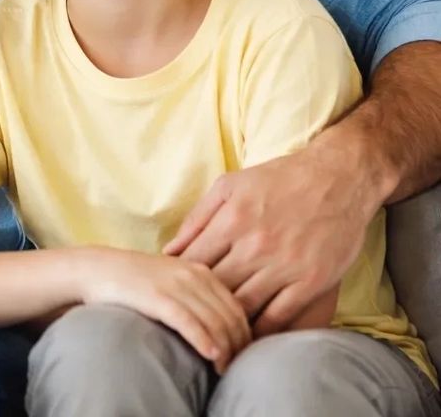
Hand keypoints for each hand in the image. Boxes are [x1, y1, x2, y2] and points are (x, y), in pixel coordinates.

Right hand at [78, 247, 250, 371]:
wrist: (95, 269)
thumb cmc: (133, 279)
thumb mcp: (171, 277)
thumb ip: (195, 293)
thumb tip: (219, 323)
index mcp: (200, 270)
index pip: (236, 306)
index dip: (245, 333)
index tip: (242, 354)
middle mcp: (193, 275)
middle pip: (230, 316)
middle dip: (238, 345)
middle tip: (235, 367)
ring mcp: (175, 285)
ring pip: (215, 322)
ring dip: (225, 350)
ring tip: (223, 369)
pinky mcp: (158, 297)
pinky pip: (190, 322)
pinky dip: (205, 341)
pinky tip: (210, 355)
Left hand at [164, 144, 373, 334]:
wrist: (339, 178)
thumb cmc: (278, 179)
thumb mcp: (229, 186)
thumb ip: (197, 218)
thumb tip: (170, 251)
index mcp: (232, 220)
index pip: (194, 262)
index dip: (182, 280)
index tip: (179, 290)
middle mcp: (256, 245)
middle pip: (216, 288)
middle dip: (201, 302)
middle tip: (194, 313)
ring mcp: (285, 265)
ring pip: (244, 306)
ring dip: (228, 319)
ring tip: (216, 327)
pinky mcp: (312, 281)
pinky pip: (279, 316)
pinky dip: (260, 329)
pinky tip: (249, 332)